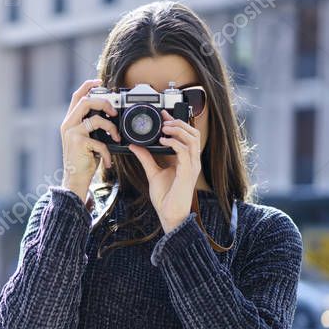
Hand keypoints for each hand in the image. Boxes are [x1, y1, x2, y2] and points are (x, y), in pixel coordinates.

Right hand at [59, 79, 118, 202]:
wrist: (74, 180)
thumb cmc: (83, 160)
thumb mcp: (86, 139)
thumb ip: (92, 126)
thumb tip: (110, 115)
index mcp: (69, 121)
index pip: (77, 96)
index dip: (88, 85)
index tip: (100, 81)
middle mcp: (68, 124)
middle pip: (86, 102)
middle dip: (104, 103)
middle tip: (114, 113)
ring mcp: (72, 133)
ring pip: (96, 119)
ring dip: (111, 128)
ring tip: (116, 137)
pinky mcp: (79, 143)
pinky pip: (100, 142)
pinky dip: (108, 153)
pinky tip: (108, 161)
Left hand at [127, 109, 202, 232]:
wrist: (169, 214)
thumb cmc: (165, 197)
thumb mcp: (152, 172)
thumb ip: (145, 158)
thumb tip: (135, 145)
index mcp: (186, 160)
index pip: (187, 135)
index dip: (177, 122)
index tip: (164, 115)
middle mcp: (192, 161)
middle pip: (194, 133)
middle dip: (179, 123)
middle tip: (164, 120)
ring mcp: (192, 166)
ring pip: (192, 139)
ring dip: (178, 130)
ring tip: (164, 128)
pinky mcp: (188, 172)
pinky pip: (184, 151)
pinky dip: (174, 143)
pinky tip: (162, 141)